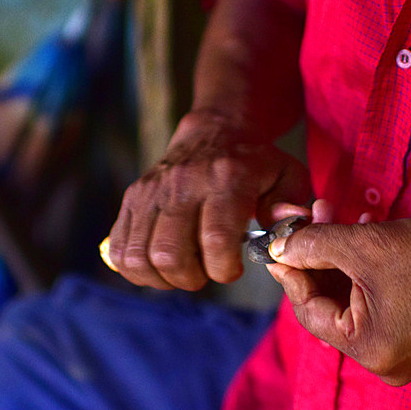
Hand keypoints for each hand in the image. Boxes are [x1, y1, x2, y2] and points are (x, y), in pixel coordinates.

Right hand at [106, 113, 310, 289]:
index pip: (215, 239)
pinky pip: (119, 250)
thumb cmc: (256, 164)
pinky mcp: (132, 199)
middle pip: (170, 255)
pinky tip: (162, 266)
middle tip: (207, 273)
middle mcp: (183, 184)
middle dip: (192, 279)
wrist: (216, 131)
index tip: (233, 270)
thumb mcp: (289, 175)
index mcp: (226, 178)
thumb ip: (291, 206)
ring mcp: (152, 191)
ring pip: (140, 257)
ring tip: (185, 271)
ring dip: (163, 278)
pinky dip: (138, 270)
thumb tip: (281, 234)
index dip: (224, 269)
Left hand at [266, 216, 410, 384]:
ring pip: (351, 299)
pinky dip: (364, 269)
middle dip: (319, 257)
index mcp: (369, 351)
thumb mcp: (366, 245)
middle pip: (330, 305)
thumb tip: (278, 249)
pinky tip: (363, 230)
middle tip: (310, 217)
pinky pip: (374, 302)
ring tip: (335, 213)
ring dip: (341, 256)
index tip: (277, 242)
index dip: (291, 272)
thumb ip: (315, 246)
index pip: (310, 311)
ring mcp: (400, 351)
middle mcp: (382, 363)